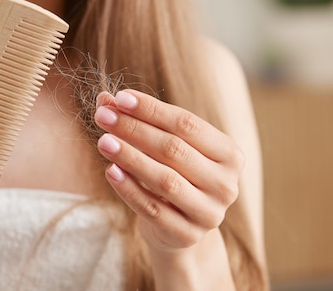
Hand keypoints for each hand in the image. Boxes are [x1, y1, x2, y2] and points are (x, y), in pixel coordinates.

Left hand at [94, 90, 243, 252]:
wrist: (180, 226)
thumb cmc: (174, 174)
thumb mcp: (163, 146)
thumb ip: (139, 121)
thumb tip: (104, 98)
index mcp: (229, 154)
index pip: (187, 124)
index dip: (151, 110)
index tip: (120, 98)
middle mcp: (225, 184)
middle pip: (174, 149)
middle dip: (134, 129)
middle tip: (103, 116)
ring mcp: (209, 213)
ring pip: (164, 180)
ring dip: (130, 157)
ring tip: (104, 142)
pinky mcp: (186, 235)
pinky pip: (152, 209)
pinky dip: (129, 188)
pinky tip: (110, 171)